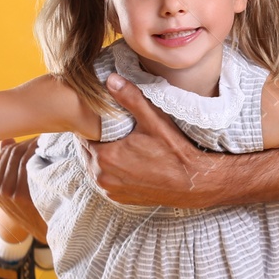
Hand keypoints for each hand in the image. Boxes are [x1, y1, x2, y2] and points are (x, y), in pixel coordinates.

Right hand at [0, 138, 46, 243]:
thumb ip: (6, 163)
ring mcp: (6, 191)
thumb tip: (7, 140)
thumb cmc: (27, 202)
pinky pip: (29, 162)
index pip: (5, 152)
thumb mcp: (11, 184)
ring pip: (21, 155)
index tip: (37, 139)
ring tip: (50, 143)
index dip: (23, 143)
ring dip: (36, 145)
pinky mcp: (21, 193)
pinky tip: (51, 152)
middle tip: (46, 138)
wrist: (39, 228)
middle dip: (30, 142)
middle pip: (13, 152)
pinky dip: (40, 154)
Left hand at [83, 73, 217, 206]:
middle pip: (88, 151)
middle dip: (96, 140)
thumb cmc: (175, 152)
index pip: (84, 136)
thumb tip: (111, 79)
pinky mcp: (120, 199)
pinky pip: (106, 180)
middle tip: (110, 129)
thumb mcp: (153, 120)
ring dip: (102, 156)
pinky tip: (125, 161)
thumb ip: (130, 97)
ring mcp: (111, 190)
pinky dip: (111, 171)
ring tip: (117, 143)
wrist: (193, 183)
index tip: (102, 119)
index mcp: (106, 157)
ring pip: (95, 167)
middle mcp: (103, 177)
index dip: (92, 126)